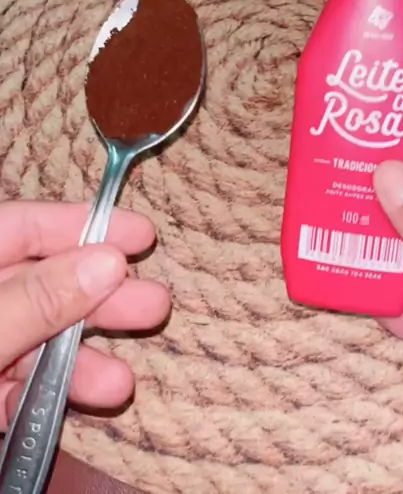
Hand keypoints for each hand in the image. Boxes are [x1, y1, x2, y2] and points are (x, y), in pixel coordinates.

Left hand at [0, 201, 169, 430]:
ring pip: (34, 342)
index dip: (84, 226)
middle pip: (42, 284)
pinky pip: (13, 388)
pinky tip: (72, 409)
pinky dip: (45, 397)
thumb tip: (109, 264)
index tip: (143, 236)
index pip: (26, 226)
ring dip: (80, 362)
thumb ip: (37, 300)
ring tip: (123, 383)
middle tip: (155, 305)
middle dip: (99, 298)